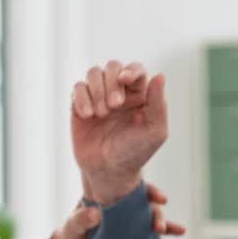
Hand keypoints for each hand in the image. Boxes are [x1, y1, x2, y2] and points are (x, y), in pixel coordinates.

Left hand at [49, 182, 186, 238]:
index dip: (146, 189)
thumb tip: (97, 214)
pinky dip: (168, 231)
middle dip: (156, 208)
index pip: (130, 187)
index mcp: (109, 195)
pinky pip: (153, 232)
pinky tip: (182, 231)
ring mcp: (131, 219)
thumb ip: (80, 220)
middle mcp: (123, 204)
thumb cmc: (71, 235)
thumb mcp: (71, 227)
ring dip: (164, 221)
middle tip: (159, 221)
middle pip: (145, 201)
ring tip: (177, 229)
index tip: (159, 197)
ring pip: (152, 215)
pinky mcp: (135, 234)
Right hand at [71, 60, 168, 203]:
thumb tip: (160, 75)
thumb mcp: (154, 131)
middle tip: (114, 106)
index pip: (136, 69)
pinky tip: (88, 115)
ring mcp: (98, 96)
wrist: (109, 171)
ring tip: (101, 113)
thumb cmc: (135, 152)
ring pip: (94, 73)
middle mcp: (119, 91)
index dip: (131, 70)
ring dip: (97, 90)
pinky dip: (82, 98)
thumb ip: (159, 104)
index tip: (126, 80)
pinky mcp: (80, 105)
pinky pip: (77, 88)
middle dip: (112, 83)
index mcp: (139, 94)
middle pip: (113, 67)